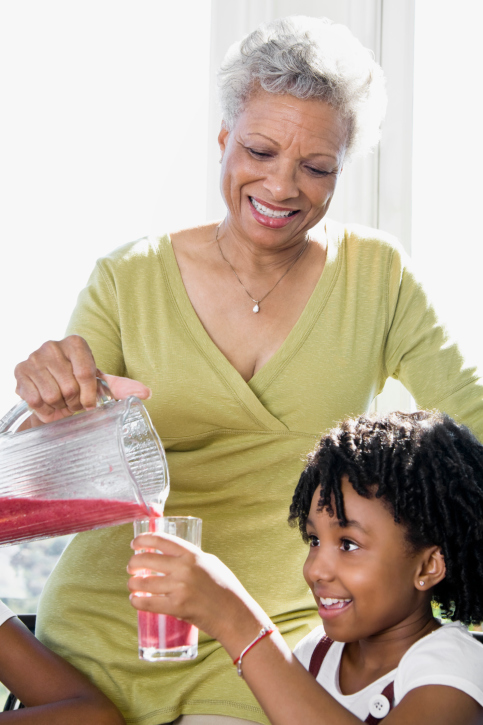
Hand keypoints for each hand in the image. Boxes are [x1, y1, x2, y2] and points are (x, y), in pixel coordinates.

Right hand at [14, 335, 150, 422]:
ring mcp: (34, 357)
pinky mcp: (20, 371)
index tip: (90, 402)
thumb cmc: (78, 384)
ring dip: (58, 406)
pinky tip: (46, 403)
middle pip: (69, 387)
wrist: (49, 389)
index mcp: (76, 343)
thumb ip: (122, 388)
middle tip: (73, 402)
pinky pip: (34, 399)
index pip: (86, 373)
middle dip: (74, 402)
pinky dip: (43, 409)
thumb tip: (146, 393)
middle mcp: (52, 345)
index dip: (90, 394)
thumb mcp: (100, 384)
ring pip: (51, 395)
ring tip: (60, 401)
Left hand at [127, 533, 268, 654]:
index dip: (143, 539)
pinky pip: (147, 602)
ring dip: (133, 583)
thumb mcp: (210, 563)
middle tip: (131, 567)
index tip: (135, 543)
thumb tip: (171, 555)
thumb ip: (191, 558)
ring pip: (143, 582)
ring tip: (133, 584)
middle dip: (133, 563)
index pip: (160, 540)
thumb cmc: (225, 588)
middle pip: (146, 560)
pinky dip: (136, 601)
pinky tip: (135, 599)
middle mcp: (184, 568)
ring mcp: (179, 588)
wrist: (234, 614)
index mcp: (192, 554)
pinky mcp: (176, 607)